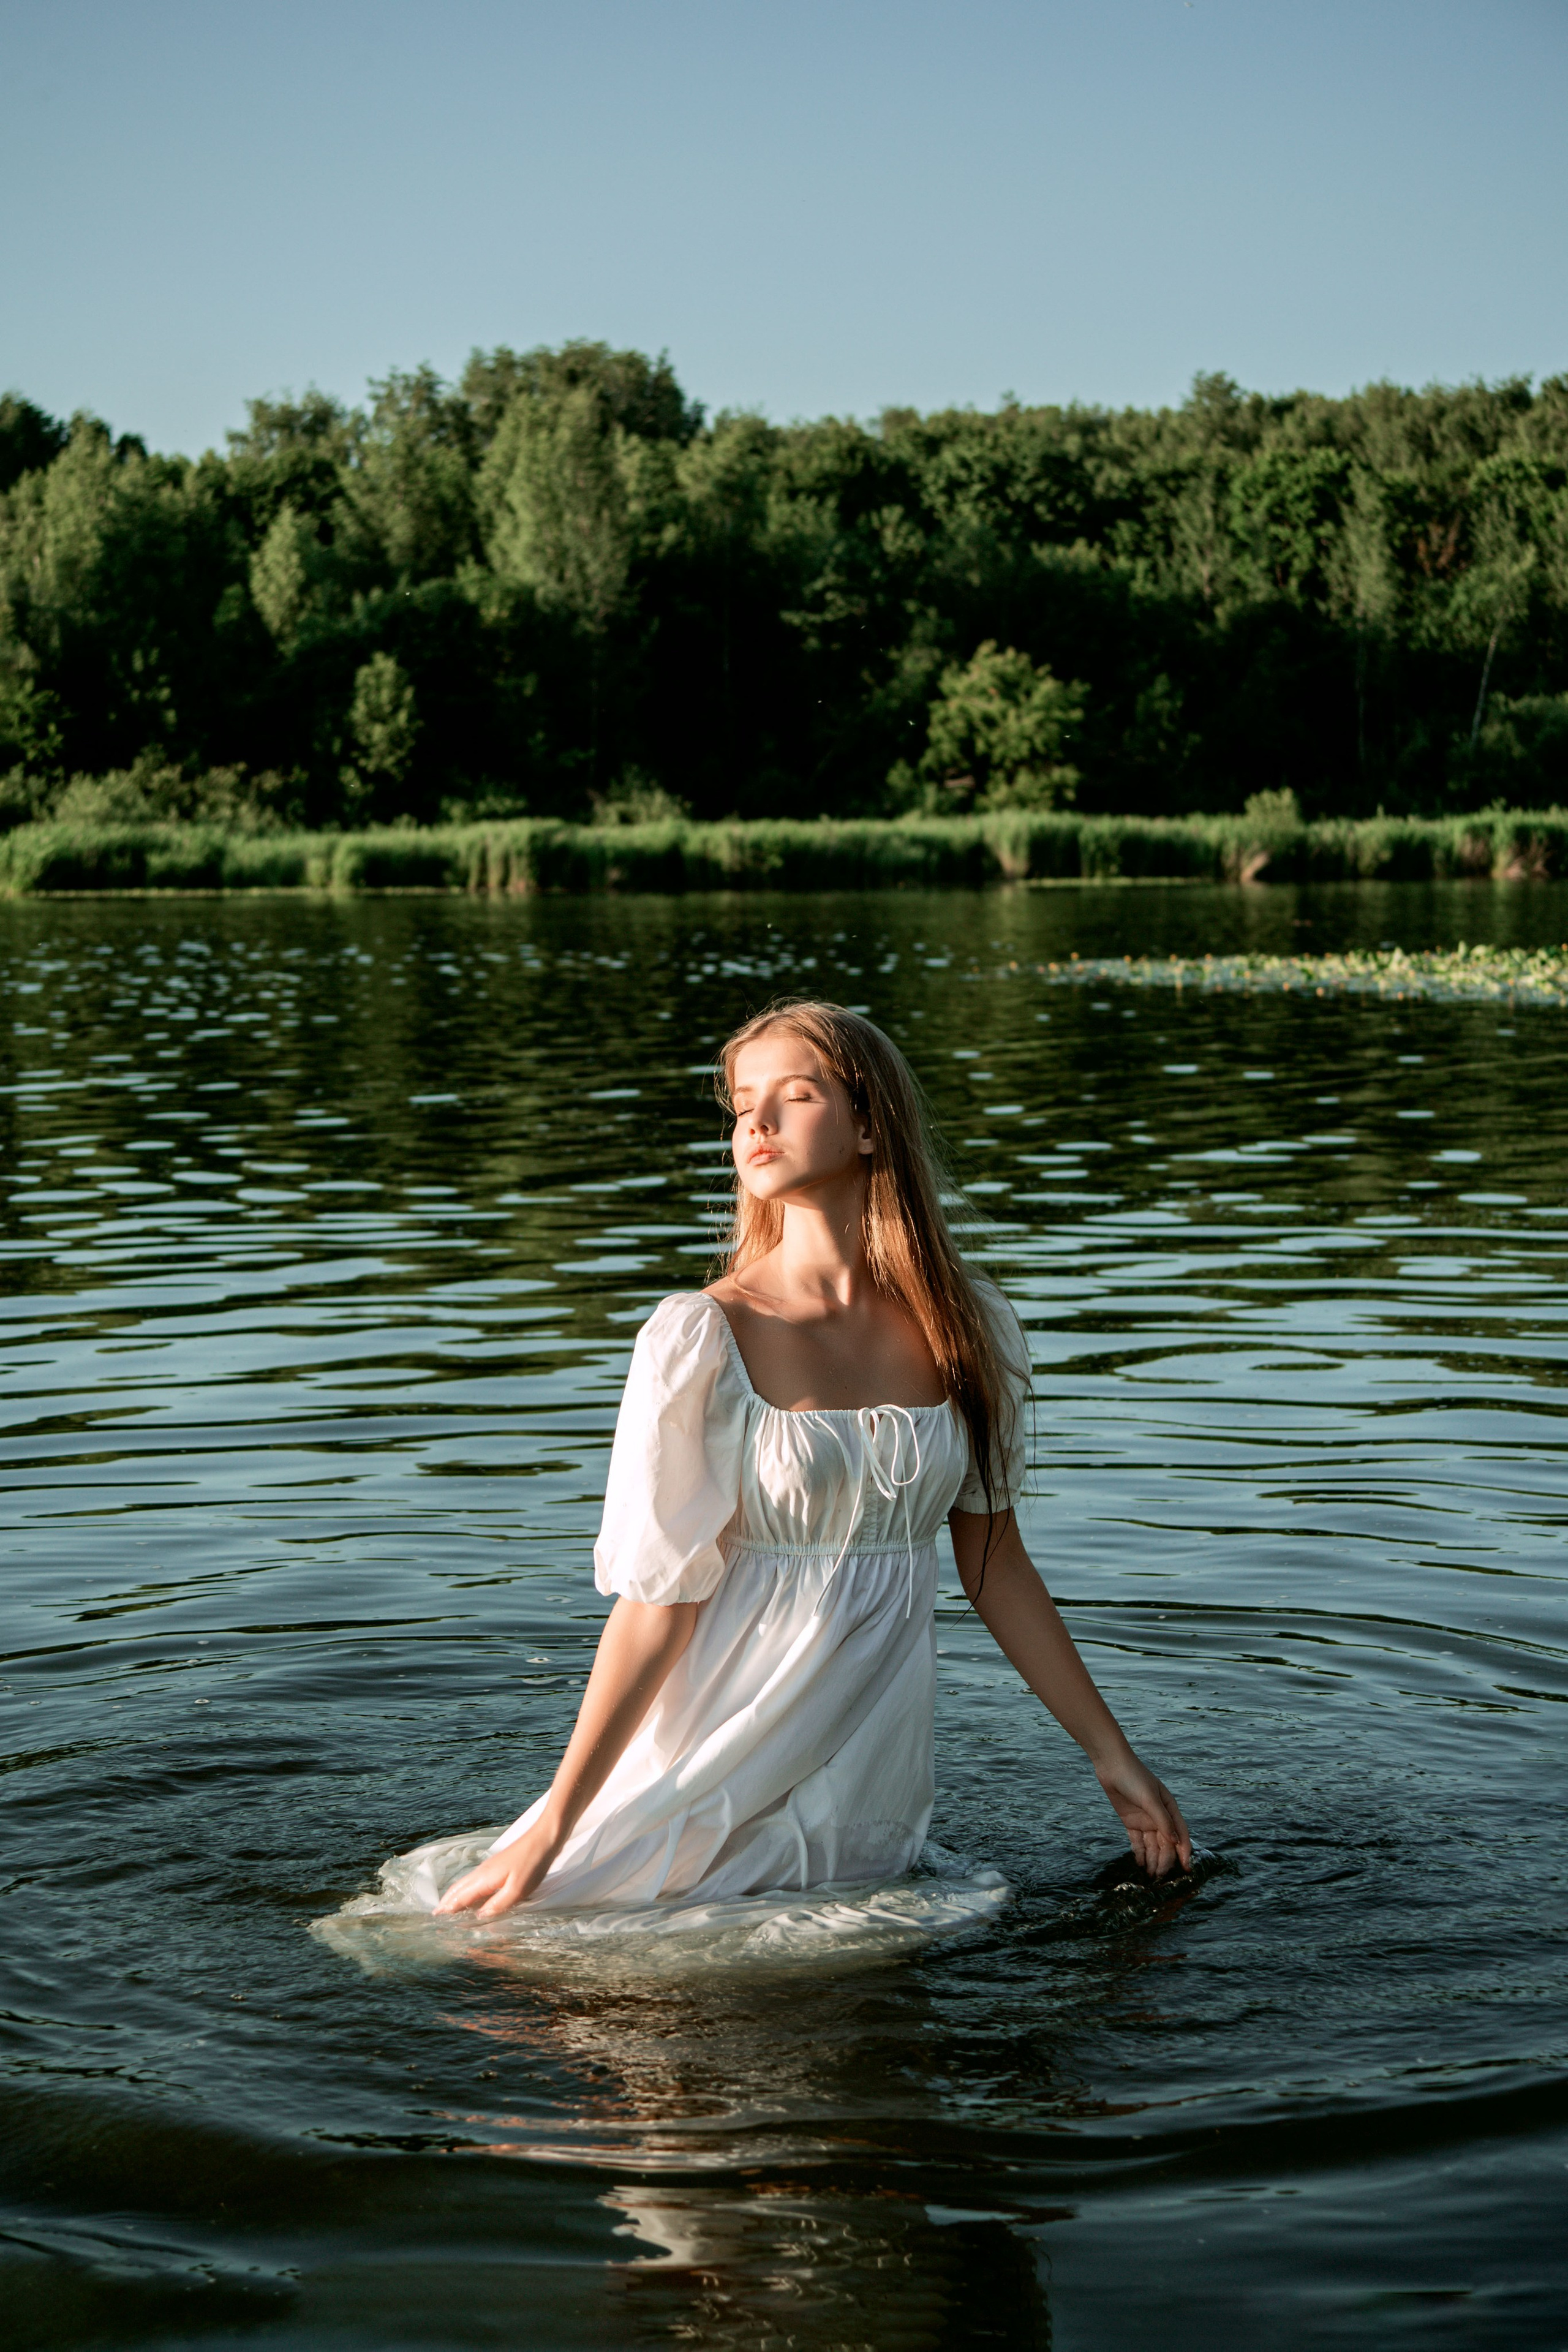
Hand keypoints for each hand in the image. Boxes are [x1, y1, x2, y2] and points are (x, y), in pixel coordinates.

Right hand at [433, 1820, 561, 1918]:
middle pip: (458, 1888)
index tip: (435, 1919)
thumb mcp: (517, 1890)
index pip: (460, 1897)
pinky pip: (474, 1880)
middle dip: (447, 1901)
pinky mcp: (497, 1865)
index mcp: (484, 1879)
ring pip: (465, 1883)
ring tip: (448, 1905)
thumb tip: (479, 1917)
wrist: (544, 1837)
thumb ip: (497, 1905)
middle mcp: (482, 1872)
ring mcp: (489, 1867)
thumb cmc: (532, 1864)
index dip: (449, 1909)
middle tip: (436, 1914)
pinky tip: (472, 1893)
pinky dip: (466, 1889)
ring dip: (455, 1895)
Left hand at [1094, 1750, 1191, 1878]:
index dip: (1184, 1851)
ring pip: (1152, 1845)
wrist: (1111, 1766)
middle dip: (1164, 1860)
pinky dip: (1139, 1853)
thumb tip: (1175, 1842)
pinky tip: (1141, 1864)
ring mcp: (1145, 1820)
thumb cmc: (1134, 1777)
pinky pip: (1137, 1841)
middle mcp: (1159, 1817)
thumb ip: (1162, 1820)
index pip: (1180, 1834)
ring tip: (1151, 1875)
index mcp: (1170, 1809)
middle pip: (1165, 1843)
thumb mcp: (1150, 1798)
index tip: (1186, 1868)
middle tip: (1160, 1877)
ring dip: (1153, 1859)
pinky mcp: (1131, 1822)